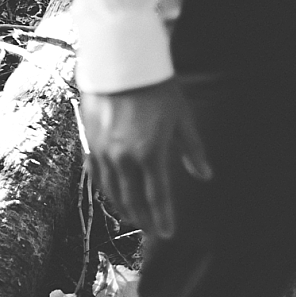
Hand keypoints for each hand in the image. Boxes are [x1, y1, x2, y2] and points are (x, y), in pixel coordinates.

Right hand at [76, 76, 211, 238]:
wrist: (121, 62)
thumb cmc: (157, 88)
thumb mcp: (181, 118)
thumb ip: (192, 150)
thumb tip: (205, 176)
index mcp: (150, 154)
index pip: (157, 197)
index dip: (163, 218)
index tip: (168, 234)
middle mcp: (124, 158)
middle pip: (133, 199)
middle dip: (144, 219)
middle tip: (152, 231)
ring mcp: (104, 152)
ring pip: (112, 191)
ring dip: (124, 208)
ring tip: (135, 218)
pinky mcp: (90, 142)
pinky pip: (97, 175)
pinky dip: (106, 189)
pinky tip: (112, 195)